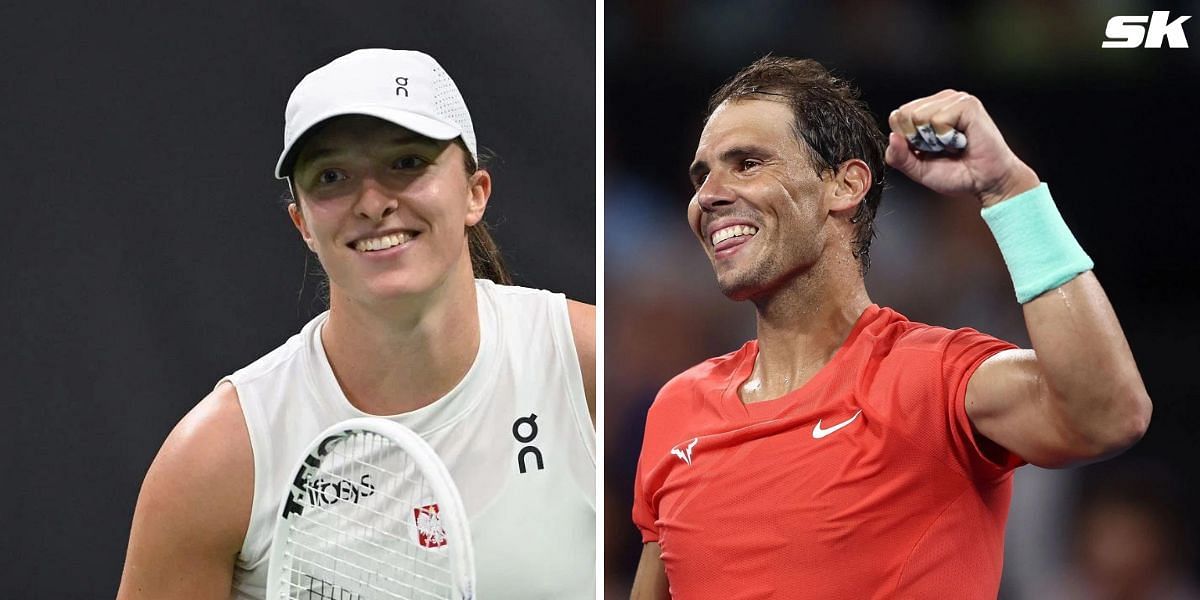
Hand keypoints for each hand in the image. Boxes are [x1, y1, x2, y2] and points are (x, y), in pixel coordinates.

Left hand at [886, 90, 1039, 206]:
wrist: (987, 183)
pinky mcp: (967, 104)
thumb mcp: (918, 169)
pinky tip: (962, 141)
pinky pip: (938, 119)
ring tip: (952, 145)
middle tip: (942, 149)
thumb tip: (892, 137)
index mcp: (928, 111)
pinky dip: (946, 137)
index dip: (906, 141)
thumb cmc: (958, 175)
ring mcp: (955, 100)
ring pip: (919, 116)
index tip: (928, 151)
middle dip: (918, 140)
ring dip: (934, 140)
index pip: (897, 116)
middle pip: (904, 114)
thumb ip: (899, 157)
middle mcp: (940, 101)